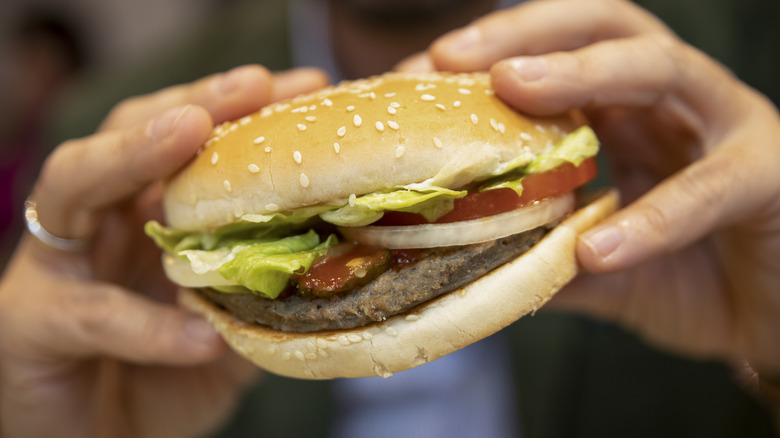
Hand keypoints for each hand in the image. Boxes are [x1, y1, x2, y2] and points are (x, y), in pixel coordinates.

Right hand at [0, 65, 329, 437]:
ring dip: (133, 154)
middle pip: (125, 135)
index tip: (304, 86)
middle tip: (254, 82)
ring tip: (192, 130)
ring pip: (73, 186)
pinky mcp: (28, 325)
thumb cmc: (160, 382)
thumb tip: (340, 259)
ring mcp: (54, 267)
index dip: (238, 110)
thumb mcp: (226, 329)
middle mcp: (94, 226)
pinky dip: (148, 323)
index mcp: (140, 216)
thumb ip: (262, 293)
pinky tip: (202, 335)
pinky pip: (89, 314)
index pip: (182, 141)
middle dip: (190, 102)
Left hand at [424, 0, 779, 373]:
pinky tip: (599, 249)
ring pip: (662, 69)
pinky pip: (713, 184)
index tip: (416, 75)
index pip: (554, 57)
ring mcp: (727, 126)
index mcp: (624, 110)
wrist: (767, 319)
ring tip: (513, 89)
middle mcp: (673, 101)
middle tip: (454, 56)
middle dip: (525, 34)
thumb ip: (535, 254)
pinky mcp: (771, 174)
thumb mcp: (592, 263)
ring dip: (583, 74)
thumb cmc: (682, 276)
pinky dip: (654, 216)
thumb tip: (453, 263)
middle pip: (603, 29)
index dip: (484, 58)